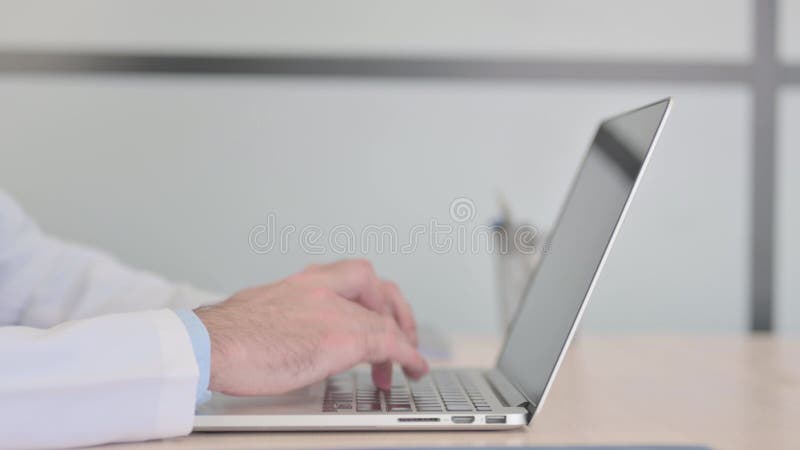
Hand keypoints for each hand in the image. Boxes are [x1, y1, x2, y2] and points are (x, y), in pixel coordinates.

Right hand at [195, 259, 427, 395]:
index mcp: (301, 281)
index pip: (353, 277)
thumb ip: (290, 316)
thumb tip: (298, 334)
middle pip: (375, 285)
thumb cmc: (225, 338)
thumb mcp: (263, 314)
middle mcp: (320, 286)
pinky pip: (389, 341)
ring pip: (383, 316)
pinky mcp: (341, 336)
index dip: (372, 299)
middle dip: (394, 310)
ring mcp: (332, 309)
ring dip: (401, 338)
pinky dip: (408, 355)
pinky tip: (413, 368)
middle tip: (401, 334)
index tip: (378, 317)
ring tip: (405, 361)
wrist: (210, 345)